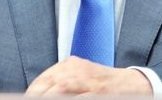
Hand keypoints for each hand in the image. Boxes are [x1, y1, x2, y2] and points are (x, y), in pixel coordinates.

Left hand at [26, 56, 151, 95]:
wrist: (135, 83)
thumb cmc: (105, 84)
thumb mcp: (82, 77)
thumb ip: (63, 83)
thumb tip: (41, 93)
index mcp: (71, 65)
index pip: (43, 79)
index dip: (32, 92)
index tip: (27, 97)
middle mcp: (78, 69)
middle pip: (49, 84)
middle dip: (37, 95)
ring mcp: (88, 80)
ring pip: (60, 89)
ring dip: (48, 97)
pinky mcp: (97, 91)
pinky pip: (78, 98)